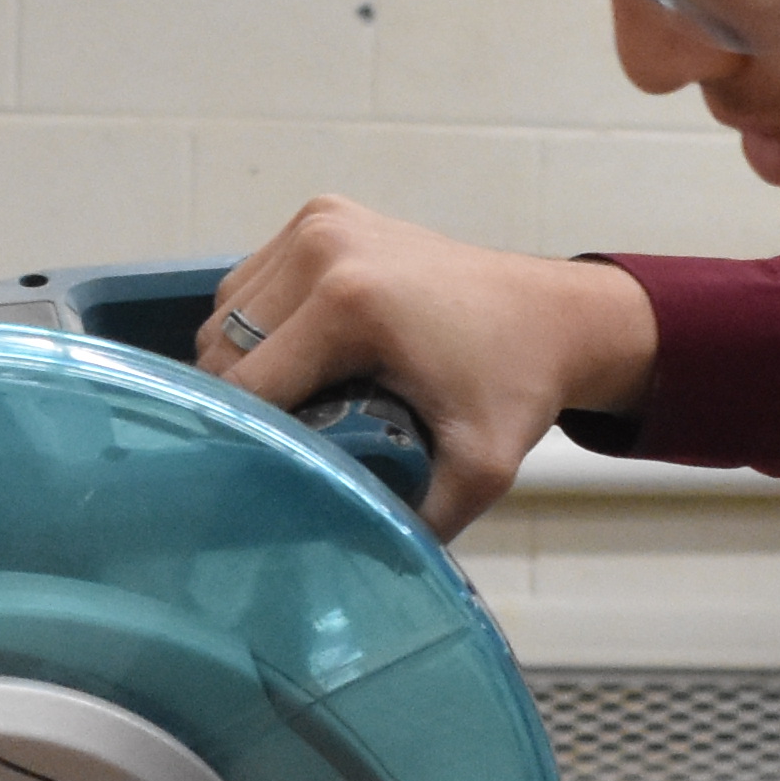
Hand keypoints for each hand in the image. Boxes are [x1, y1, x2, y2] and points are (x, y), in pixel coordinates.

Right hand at [204, 200, 661, 529]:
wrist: (556, 317)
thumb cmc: (518, 389)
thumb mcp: (478, 471)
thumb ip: (414, 523)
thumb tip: (347, 565)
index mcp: (349, 302)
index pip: (247, 387)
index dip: (246, 440)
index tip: (260, 477)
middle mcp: (324, 247)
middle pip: (223, 348)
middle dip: (245, 404)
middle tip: (284, 445)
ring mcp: (319, 221)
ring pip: (226, 315)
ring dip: (243, 365)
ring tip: (292, 405)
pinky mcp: (321, 215)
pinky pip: (251, 284)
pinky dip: (258, 326)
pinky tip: (299, 359)